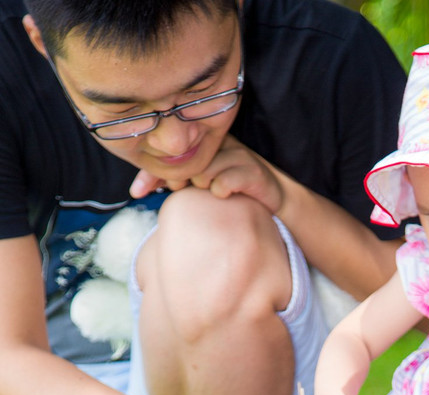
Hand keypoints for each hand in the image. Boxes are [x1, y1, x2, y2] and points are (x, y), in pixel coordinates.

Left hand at [130, 136, 283, 212]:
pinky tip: (224, 195)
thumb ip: (168, 180)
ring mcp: (237, 155)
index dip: (153, 173)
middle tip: (182, 190)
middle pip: (185, 163)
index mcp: (205, 141)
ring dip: (202, 187)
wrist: (272, 198)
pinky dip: (220, 191)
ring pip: (202, 173)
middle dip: (179, 181)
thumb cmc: (231, 190)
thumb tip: (135, 190)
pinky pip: (222, 183)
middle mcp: (221, 143)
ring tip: (211, 191)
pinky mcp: (252, 171)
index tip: (139, 192)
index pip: (172, 153)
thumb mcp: (197, 183)